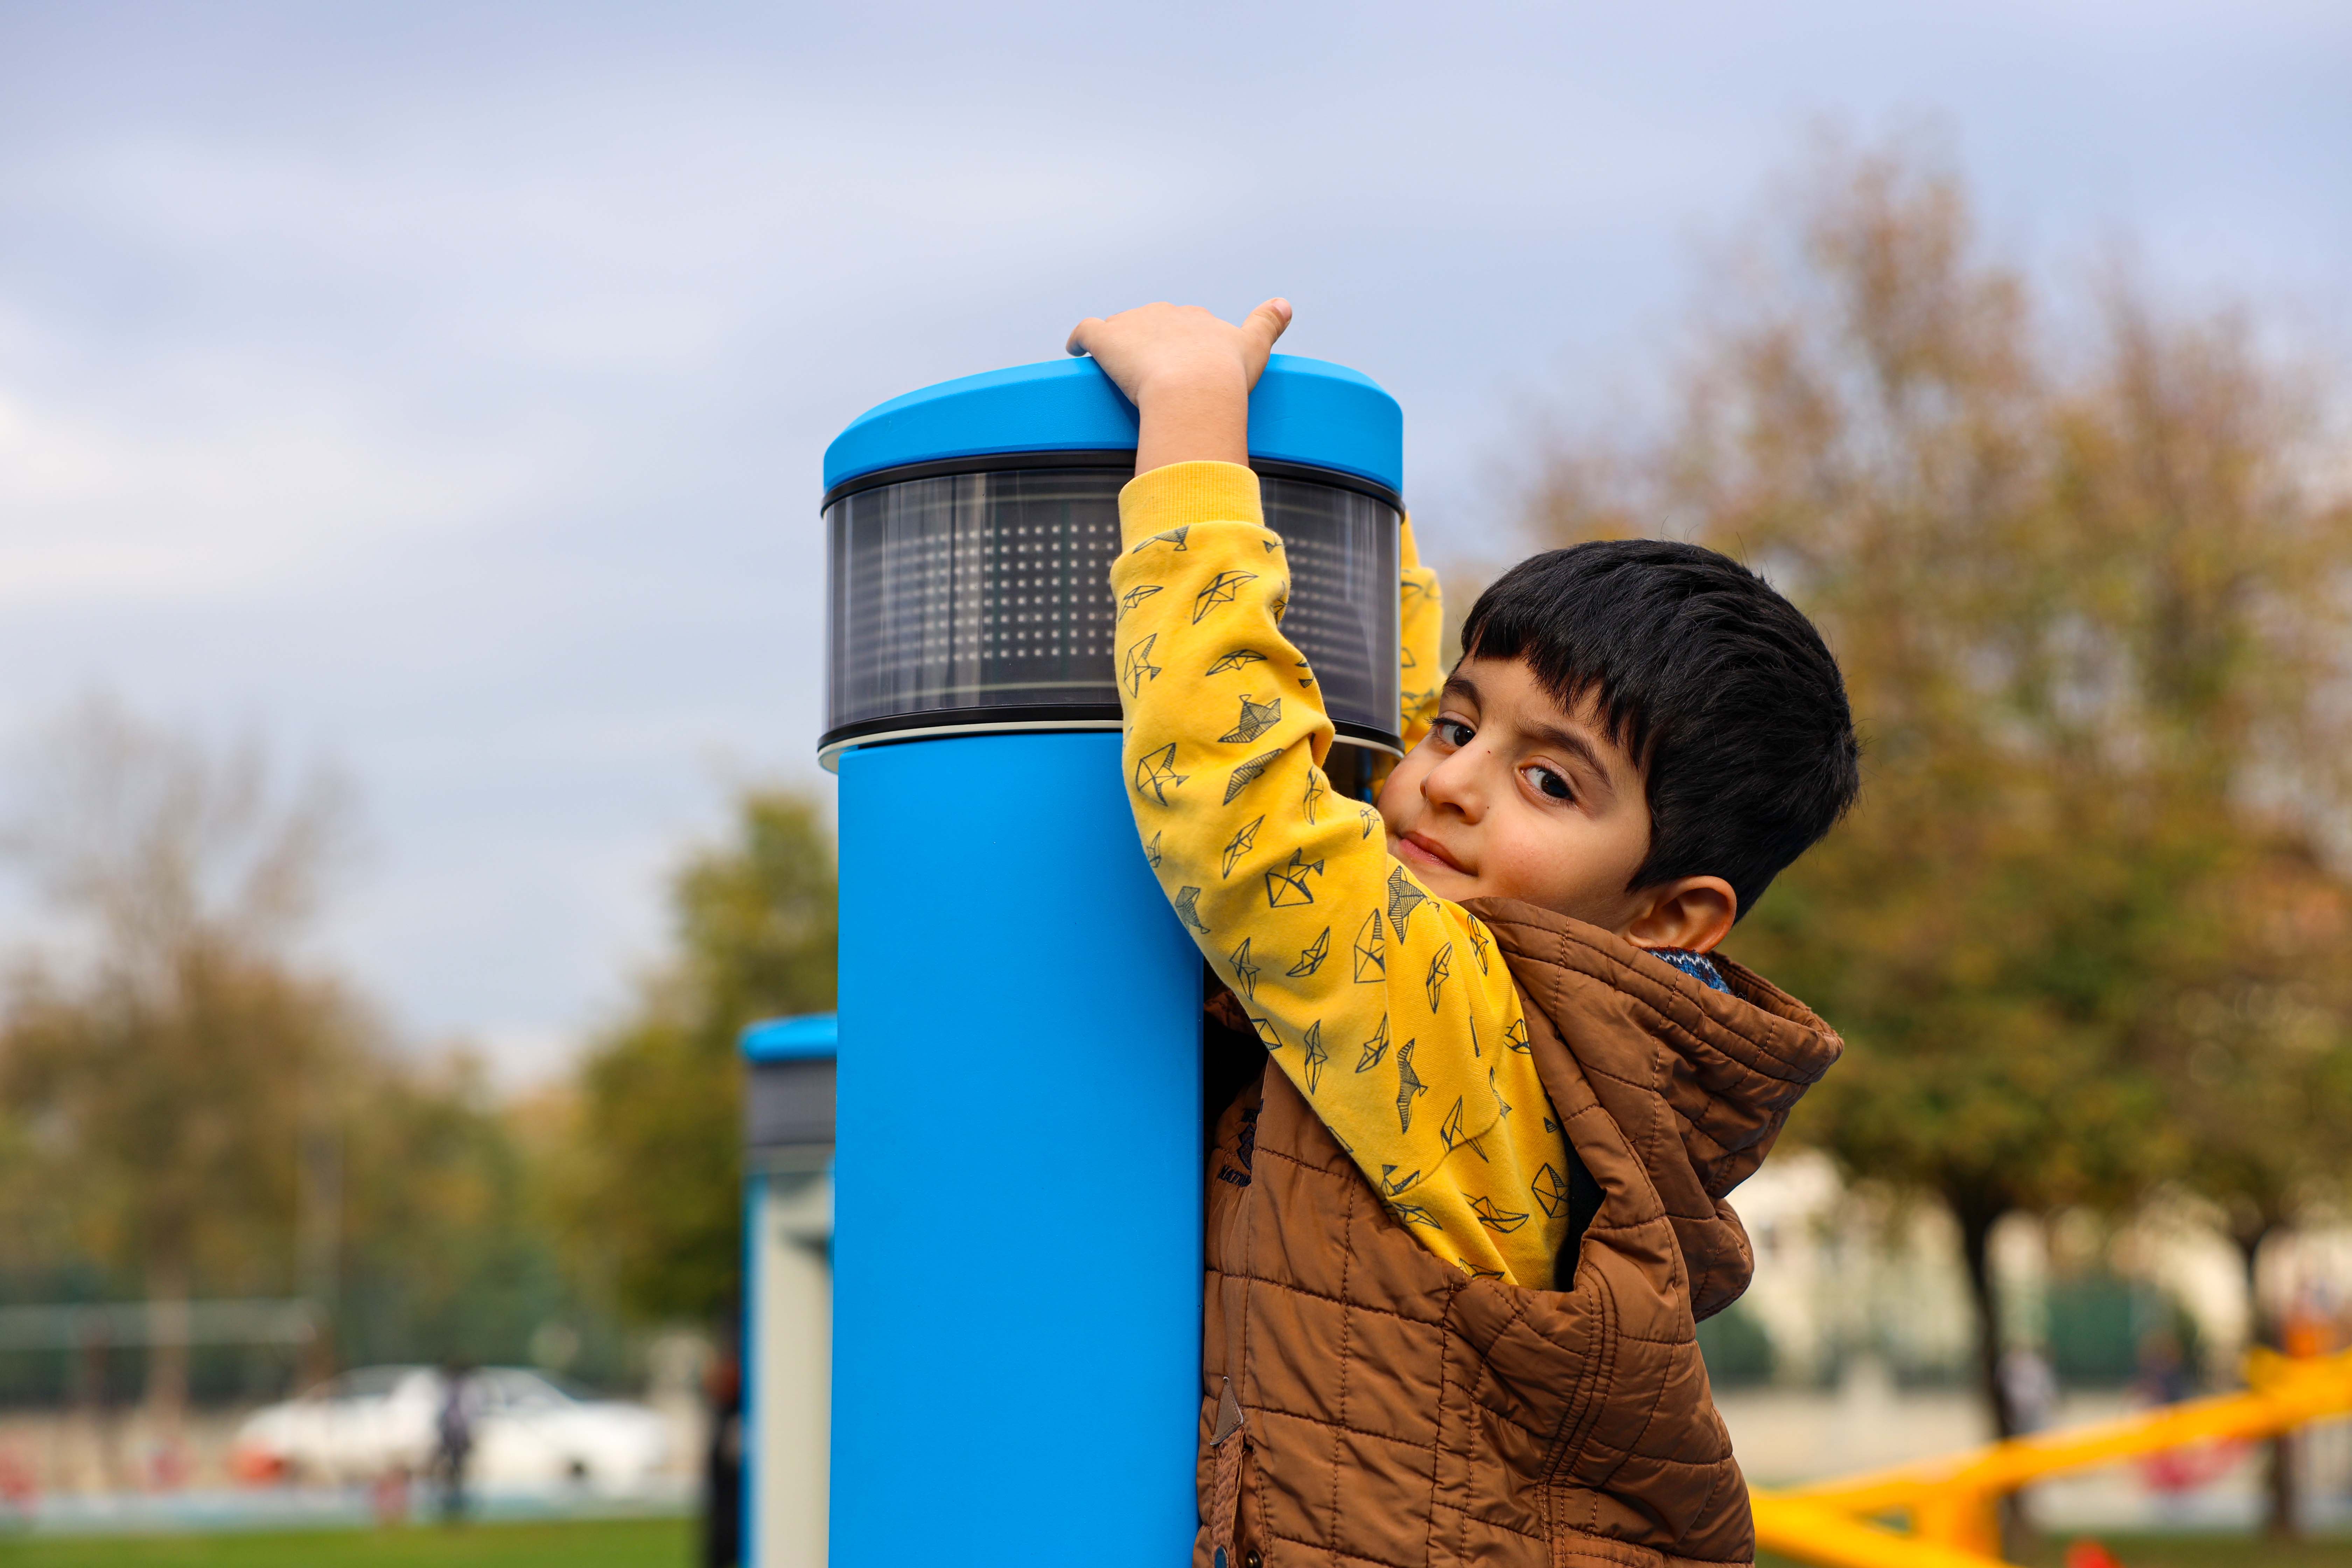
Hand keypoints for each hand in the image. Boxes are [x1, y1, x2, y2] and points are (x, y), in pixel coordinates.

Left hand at [1066, 299, 1291, 472]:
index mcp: (1196, 319)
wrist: (1195, 388)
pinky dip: (1078, 340)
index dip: (1180, 344)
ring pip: (1120, 327)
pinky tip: (1075, 352)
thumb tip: (1284, 303)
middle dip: (1149, 343)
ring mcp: (1133, 324)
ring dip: (1117, 343)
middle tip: (1149, 373)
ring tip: (1115, 368)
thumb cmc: (1226, 376)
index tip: (1181, 365)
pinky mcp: (1106, 338)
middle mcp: (1164, 313)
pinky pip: (1084, 331)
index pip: (1184, 324)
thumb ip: (1268, 324)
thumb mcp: (1254, 348)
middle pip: (1151, 323)